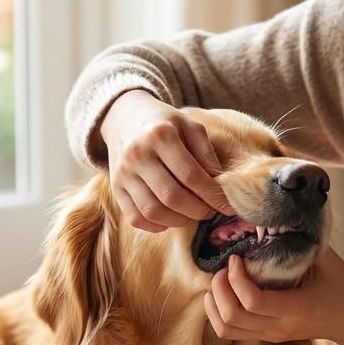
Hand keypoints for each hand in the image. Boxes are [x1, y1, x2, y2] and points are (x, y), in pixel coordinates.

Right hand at [100, 91, 232, 231]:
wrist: (124, 118)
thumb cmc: (164, 123)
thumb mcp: (190, 126)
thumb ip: (206, 153)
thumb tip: (219, 184)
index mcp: (160, 135)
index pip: (190, 175)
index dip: (212, 195)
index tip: (227, 205)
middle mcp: (138, 155)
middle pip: (172, 197)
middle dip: (198, 210)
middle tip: (210, 211)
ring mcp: (123, 174)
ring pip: (153, 212)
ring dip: (179, 220)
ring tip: (191, 214)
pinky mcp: (116, 189)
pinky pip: (136, 218)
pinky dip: (157, 226)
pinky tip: (170, 217)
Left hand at [204, 247, 343, 344]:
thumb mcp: (328, 261)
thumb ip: (304, 241)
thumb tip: (280, 215)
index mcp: (296, 309)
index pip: (252, 301)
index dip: (236, 278)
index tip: (236, 258)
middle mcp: (279, 327)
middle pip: (232, 317)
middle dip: (220, 289)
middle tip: (224, 268)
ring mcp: (271, 335)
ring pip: (227, 329)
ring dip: (215, 304)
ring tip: (221, 281)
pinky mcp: (267, 336)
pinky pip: (232, 332)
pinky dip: (219, 313)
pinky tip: (224, 293)